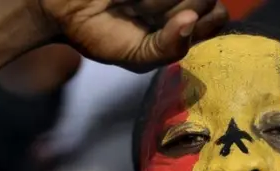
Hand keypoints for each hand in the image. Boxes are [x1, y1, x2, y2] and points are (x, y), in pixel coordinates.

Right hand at [30, 0, 227, 71]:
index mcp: (186, 20)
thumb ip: (170, 48)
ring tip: (132, 4)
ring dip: (157, 0)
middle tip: (141, 15)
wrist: (61, 10)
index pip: (217, 14)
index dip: (203, 20)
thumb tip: (191, 19)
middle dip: (172, 9)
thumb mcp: (138, 57)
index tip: (175, 25)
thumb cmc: (103, 35)